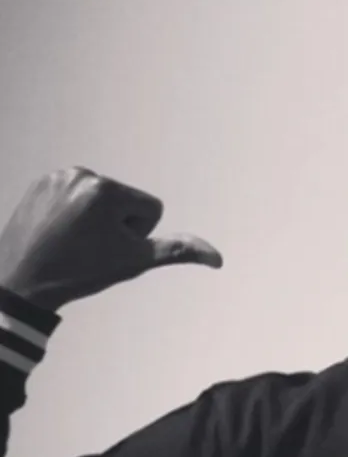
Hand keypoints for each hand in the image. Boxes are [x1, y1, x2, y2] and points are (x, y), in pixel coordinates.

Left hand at [0, 167, 221, 310]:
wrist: (22, 281)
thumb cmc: (80, 273)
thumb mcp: (135, 262)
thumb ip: (177, 251)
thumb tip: (217, 258)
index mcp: (108, 190)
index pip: (151, 208)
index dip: (138, 234)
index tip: (110, 248)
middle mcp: (82, 175)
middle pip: (127, 201)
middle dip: (117, 224)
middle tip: (90, 247)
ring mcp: (58, 176)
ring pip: (102, 198)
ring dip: (96, 219)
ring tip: (73, 240)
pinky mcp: (41, 182)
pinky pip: (76, 195)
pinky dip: (73, 213)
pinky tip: (58, 231)